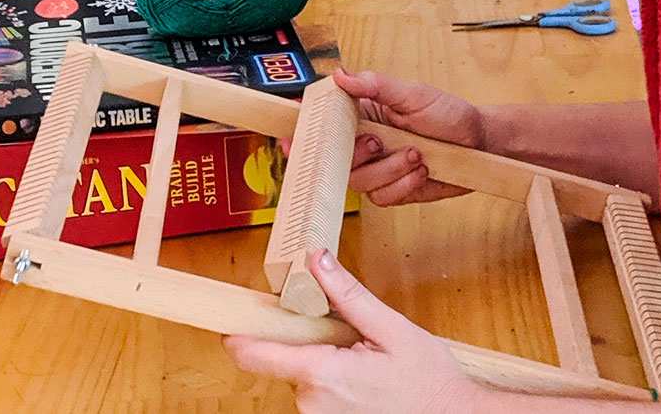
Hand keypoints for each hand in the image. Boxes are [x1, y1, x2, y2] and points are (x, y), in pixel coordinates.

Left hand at [224, 249, 486, 412]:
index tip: (230, 318)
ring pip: (302, 377)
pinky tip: (364, 379)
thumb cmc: (429, 382)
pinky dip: (332, 381)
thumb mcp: (392, 330)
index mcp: (323, 375)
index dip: (238, 335)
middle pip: (284, 360)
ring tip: (363, 361)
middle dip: (306, 341)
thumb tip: (316, 260)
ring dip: (322, 362)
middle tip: (344, 335)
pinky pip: (316, 395)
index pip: (255, 355)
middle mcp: (312, 404)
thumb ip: (349, 296)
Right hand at [333, 67, 482, 205]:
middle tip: (380, 142)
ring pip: (359, 181)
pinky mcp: (394, 190)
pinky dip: (403, 185)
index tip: (319, 133)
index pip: (328, 124)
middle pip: (337, 160)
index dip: (319, 131)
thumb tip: (340, 75)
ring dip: (389, 170)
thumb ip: (376, 85)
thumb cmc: (447, 114)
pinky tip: (421, 171)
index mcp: (364, 116)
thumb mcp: (412, 94)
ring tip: (416, 154)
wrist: (478, 142)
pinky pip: (382, 197)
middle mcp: (366, 144)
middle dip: (359, 154)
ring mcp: (379, 169)